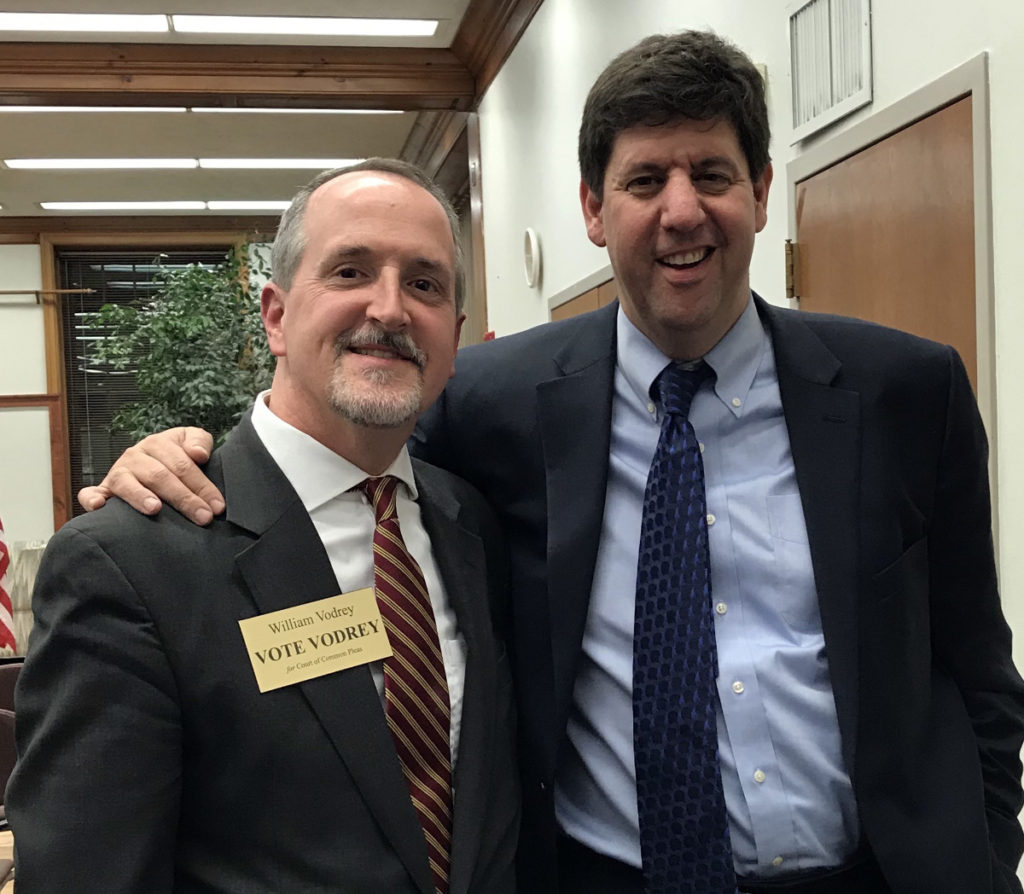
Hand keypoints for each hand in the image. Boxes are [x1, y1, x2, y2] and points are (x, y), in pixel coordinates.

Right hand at [77, 427, 222, 525]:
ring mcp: (117, 473)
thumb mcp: (189, 441)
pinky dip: (92, 499)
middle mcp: (135, 456)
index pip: (183, 465)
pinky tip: (99, 507)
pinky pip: (90, 493)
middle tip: (202, 517)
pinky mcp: (103, 489)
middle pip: (160, 476)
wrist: (147, 460)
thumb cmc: (174, 456)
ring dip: (140, 496)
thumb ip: (198, 441)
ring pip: (127, 483)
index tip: (217, 507)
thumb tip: (199, 454)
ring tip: (155, 509)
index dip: (202, 486)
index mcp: (158, 444)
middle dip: (184, 498)